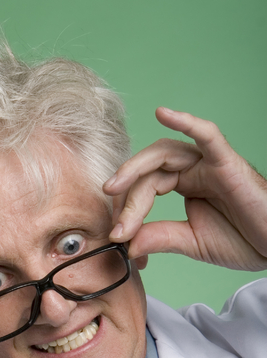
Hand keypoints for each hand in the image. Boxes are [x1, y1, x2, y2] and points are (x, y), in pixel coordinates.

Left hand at [103, 108, 266, 270]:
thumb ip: (159, 238)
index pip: (145, 187)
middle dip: (127, 198)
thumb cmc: (243, 240)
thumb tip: (126, 244)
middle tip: (117, 227)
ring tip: (114, 187)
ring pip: (164, 153)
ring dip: (135, 168)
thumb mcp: (190, 242)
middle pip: (149, 172)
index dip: (127, 210)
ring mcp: (209, 164)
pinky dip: (186, 122)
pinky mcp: (227, 163)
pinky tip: (163, 113)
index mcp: (185, 185)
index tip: (118, 237)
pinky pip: (207, 136)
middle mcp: (194, 169)